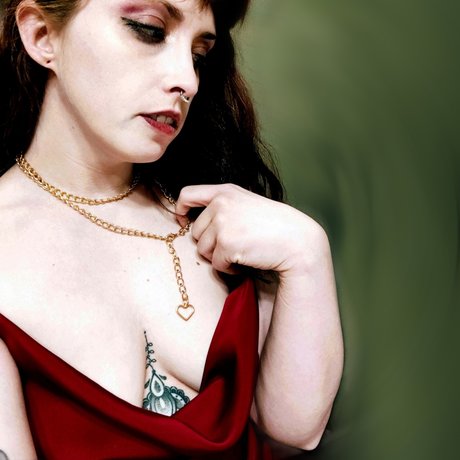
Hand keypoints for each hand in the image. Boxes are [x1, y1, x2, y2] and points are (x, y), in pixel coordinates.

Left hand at [175, 184, 327, 274]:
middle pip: (196, 231)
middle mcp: (221, 204)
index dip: (180, 209)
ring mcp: (222, 223)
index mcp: (225, 191)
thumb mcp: (247, 205)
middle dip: (210, 243)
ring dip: (219, 257)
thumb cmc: (275, 226)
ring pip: (203, 249)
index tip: (183, 221)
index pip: (187, 194)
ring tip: (241, 252)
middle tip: (233, 246)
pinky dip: (229, 268)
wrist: (297, 241)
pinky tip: (245, 261)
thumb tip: (197, 223)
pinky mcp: (226, 243)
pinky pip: (216, 264)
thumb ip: (224, 207)